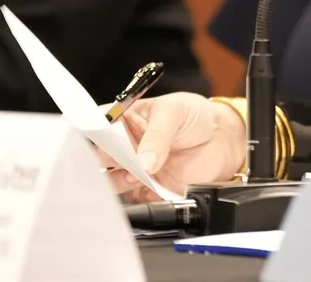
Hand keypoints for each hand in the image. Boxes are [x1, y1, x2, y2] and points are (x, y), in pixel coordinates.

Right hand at [105, 93, 246, 201]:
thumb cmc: (194, 116)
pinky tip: (148, 184)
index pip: (96, 126)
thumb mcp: (174, 112)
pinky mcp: (147, 189)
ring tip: (137, 171)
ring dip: (119, 178)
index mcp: (123, 120)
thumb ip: (157, 135)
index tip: (91, 137)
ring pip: (110, 181)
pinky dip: (138, 194)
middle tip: (118, 156)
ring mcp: (134, 169)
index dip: (88, 132)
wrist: (222, 138)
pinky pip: (133, 198)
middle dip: (102, 158)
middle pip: (98, 156)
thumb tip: (144, 162)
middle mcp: (123, 146)